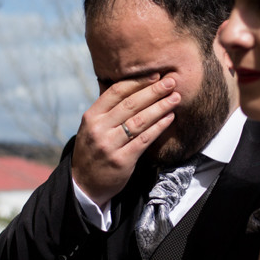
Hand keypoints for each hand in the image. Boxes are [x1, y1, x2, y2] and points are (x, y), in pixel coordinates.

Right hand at [71, 74, 180, 204]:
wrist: (84, 184)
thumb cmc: (93, 150)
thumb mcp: (92, 127)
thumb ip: (108, 110)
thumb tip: (134, 86)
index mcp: (91, 116)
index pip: (116, 92)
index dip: (137, 82)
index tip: (155, 75)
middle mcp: (99, 129)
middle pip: (130, 104)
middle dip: (153, 91)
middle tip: (171, 82)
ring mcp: (109, 145)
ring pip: (139, 121)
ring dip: (160, 107)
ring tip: (175, 98)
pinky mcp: (122, 160)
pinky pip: (144, 140)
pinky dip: (159, 127)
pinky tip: (169, 118)